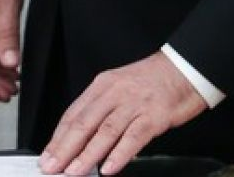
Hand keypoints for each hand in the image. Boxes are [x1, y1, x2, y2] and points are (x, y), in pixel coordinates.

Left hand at [39, 52, 207, 175]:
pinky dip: (119, 154)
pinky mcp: (154, 116)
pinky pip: (133, 137)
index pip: (73, 114)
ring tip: (73, 171)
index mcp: (101, 86)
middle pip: (83, 124)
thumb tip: (83, 138)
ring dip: (86, 155)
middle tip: (51, 166)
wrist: (186, 67)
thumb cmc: (153, 81)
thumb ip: (102, 111)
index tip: (47, 154)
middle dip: (64, 148)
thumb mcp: (119, 87)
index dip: (57, 137)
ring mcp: (134, 104)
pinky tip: (108, 168)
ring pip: (104, 132)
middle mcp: (114, 93)